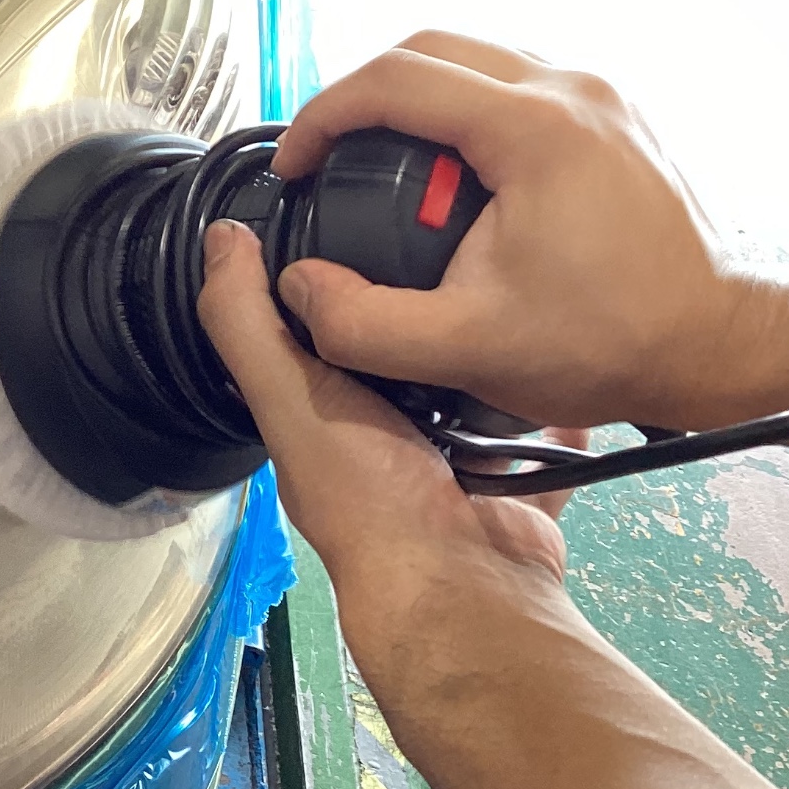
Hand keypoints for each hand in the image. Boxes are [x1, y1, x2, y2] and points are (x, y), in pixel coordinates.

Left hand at [198, 216, 592, 707]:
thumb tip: (220, 238)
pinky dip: (554, 406)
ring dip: (493, 348)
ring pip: (475, 390)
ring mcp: (454, 467)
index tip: (361, 207)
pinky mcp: (516, 484)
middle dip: (427, 308)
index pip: (318, 333)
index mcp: (319, 420)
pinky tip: (568, 351)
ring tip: (517, 279)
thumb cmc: (366, 495)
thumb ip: (248, 323)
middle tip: (460, 233)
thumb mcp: (290, 396)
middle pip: (405, 356)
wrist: (466, 581)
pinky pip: (544, 435)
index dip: (328, 279)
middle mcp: (381, 442)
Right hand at [268, 31, 772, 430]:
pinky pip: (514, 83)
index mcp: (533, 128)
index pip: (394, 80)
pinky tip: (450, 179)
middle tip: (328, 157)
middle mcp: (570, 91)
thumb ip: (362, 324)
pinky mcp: (610, 117)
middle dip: (361, 97)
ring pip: (474, 58)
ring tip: (383, 171)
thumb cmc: (615, 342)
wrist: (712, 344)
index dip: (323, 116)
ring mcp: (597, 97)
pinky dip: (463, 113)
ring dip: (414, 101)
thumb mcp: (465, 347)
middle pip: (430, 46)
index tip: (295, 163)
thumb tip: (301, 290)